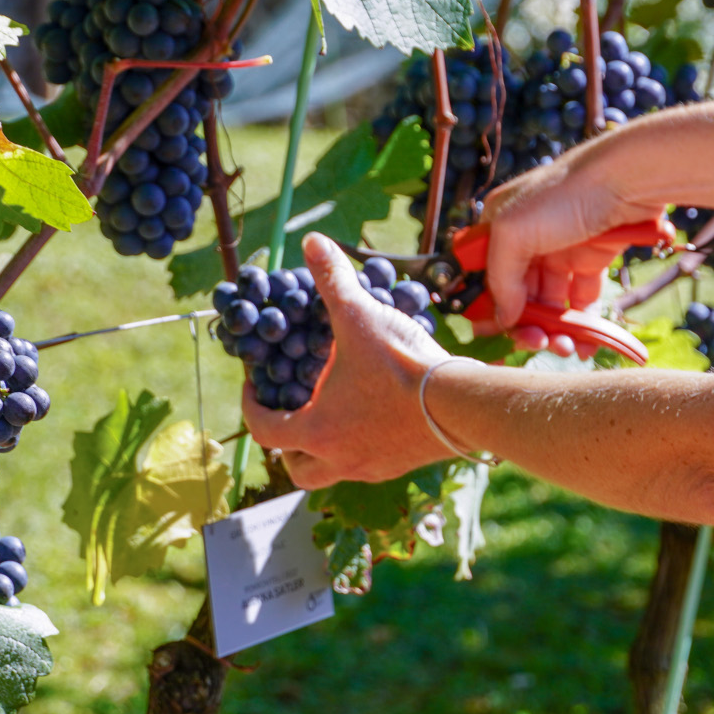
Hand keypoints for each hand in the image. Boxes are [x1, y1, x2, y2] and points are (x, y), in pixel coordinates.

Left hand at [242, 233, 451, 488]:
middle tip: (289, 411)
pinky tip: (370, 415)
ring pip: (331, 472)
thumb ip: (332, 279)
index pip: (264, 430)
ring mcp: (371, 468)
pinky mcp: (400, 466)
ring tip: (328, 416)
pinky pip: (366, 464)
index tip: (254, 385)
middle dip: (286, 444)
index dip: (251, 406)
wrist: (462, 403)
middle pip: (295, 468)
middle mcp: (338, 459)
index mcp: (315, 431)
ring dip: (322, 450)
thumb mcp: (359, 315)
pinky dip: (357, 446)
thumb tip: (312, 241)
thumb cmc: (401, 364)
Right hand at [478, 150, 668, 356]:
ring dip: (554, 329)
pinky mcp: (593, 257)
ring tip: (565, 348)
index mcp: (500, 228)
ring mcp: (561, 250)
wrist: (629, 178)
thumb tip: (503, 316)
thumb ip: (500, 278)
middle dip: (526, 324)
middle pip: (519, 295)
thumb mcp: (513, 233)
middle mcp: (528, 240)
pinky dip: (582, 324)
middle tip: (537, 343)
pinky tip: (584, 344)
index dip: (489, 308)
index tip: (495, 337)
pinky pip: (582, 299)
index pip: (486, 277)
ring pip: (551, 302)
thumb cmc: (566, 195)